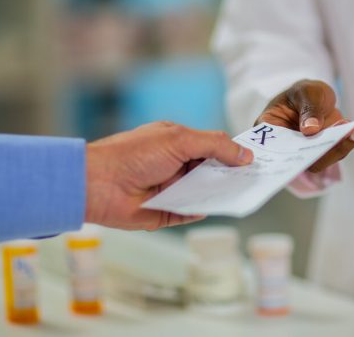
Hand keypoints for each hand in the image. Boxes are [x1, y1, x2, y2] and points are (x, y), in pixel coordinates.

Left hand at [84, 121, 252, 229]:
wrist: (98, 184)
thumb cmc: (132, 154)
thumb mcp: (179, 140)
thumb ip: (214, 145)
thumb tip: (243, 154)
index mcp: (177, 143)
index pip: (212, 147)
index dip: (232, 153)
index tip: (255, 159)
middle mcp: (175, 165)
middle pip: (211, 171)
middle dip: (230, 175)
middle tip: (256, 178)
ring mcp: (171, 189)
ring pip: (203, 193)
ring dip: (218, 193)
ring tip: (242, 193)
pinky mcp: (165, 212)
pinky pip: (190, 213)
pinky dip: (200, 210)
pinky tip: (213, 206)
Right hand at [256, 79, 353, 172]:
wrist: (316, 98)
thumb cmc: (303, 92)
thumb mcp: (305, 92)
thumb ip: (308, 108)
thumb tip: (310, 131)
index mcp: (268, 130)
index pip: (272, 147)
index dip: (286, 150)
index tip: (307, 141)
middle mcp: (284, 147)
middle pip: (299, 157)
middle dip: (324, 148)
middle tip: (345, 132)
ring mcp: (304, 153)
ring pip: (320, 158)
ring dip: (342, 144)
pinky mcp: (321, 153)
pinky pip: (334, 151)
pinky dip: (349, 140)